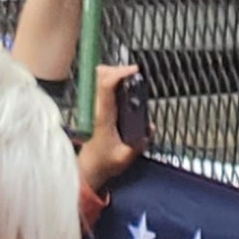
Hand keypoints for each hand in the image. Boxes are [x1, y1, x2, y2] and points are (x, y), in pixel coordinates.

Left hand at [75, 68, 140, 218]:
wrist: (88, 169)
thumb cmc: (105, 163)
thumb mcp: (125, 157)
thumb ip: (140, 143)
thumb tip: (150, 128)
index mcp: (103, 116)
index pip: (106, 85)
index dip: (120, 73)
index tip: (135, 70)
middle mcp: (96, 107)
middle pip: (101, 75)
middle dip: (118, 69)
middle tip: (134, 74)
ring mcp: (93, 106)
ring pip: (99, 78)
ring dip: (114, 74)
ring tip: (129, 79)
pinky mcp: (94, 108)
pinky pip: (101, 86)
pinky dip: (111, 80)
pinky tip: (122, 86)